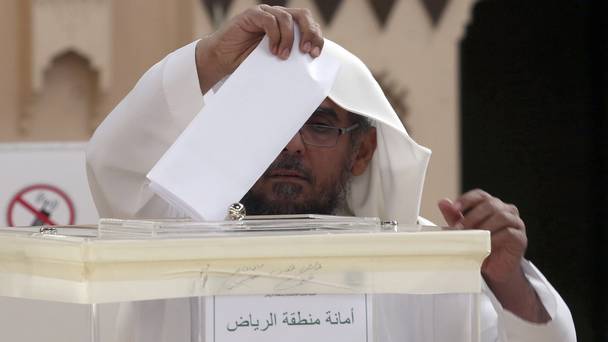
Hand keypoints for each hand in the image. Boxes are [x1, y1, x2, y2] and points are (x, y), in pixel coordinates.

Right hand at [196, 5, 323, 92]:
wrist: (222, 60)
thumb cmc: (247, 62)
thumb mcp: (275, 61)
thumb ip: (290, 57)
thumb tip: (309, 66)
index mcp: (287, 26)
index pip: (309, 24)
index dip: (316, 37)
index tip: (315, 54)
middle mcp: (278, 17)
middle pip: (303, 16)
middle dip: (309, 33)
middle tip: (306, 51)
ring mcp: (265, 14)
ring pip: (287, 18)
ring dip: (288, 38)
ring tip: (283, 55)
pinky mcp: (252, 15)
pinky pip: (269, 19)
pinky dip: (274, 34)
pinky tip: (272, 49)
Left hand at [438, 189, 549, 321]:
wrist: (494, 269)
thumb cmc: (480, 246)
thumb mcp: (464, 230)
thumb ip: (454, 216)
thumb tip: (443, 202)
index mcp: (491, 205)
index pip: (480, 195)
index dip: (467, 199)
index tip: (454, 208)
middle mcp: (506, 210)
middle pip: (490, 204)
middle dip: (472, 216)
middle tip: (459, 228)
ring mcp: (515, 223)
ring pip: (501, 216)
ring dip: (483, 226)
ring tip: (471, 237)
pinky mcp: (520, 238)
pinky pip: (508, 233)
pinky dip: (494, 238)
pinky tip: (484, 244)